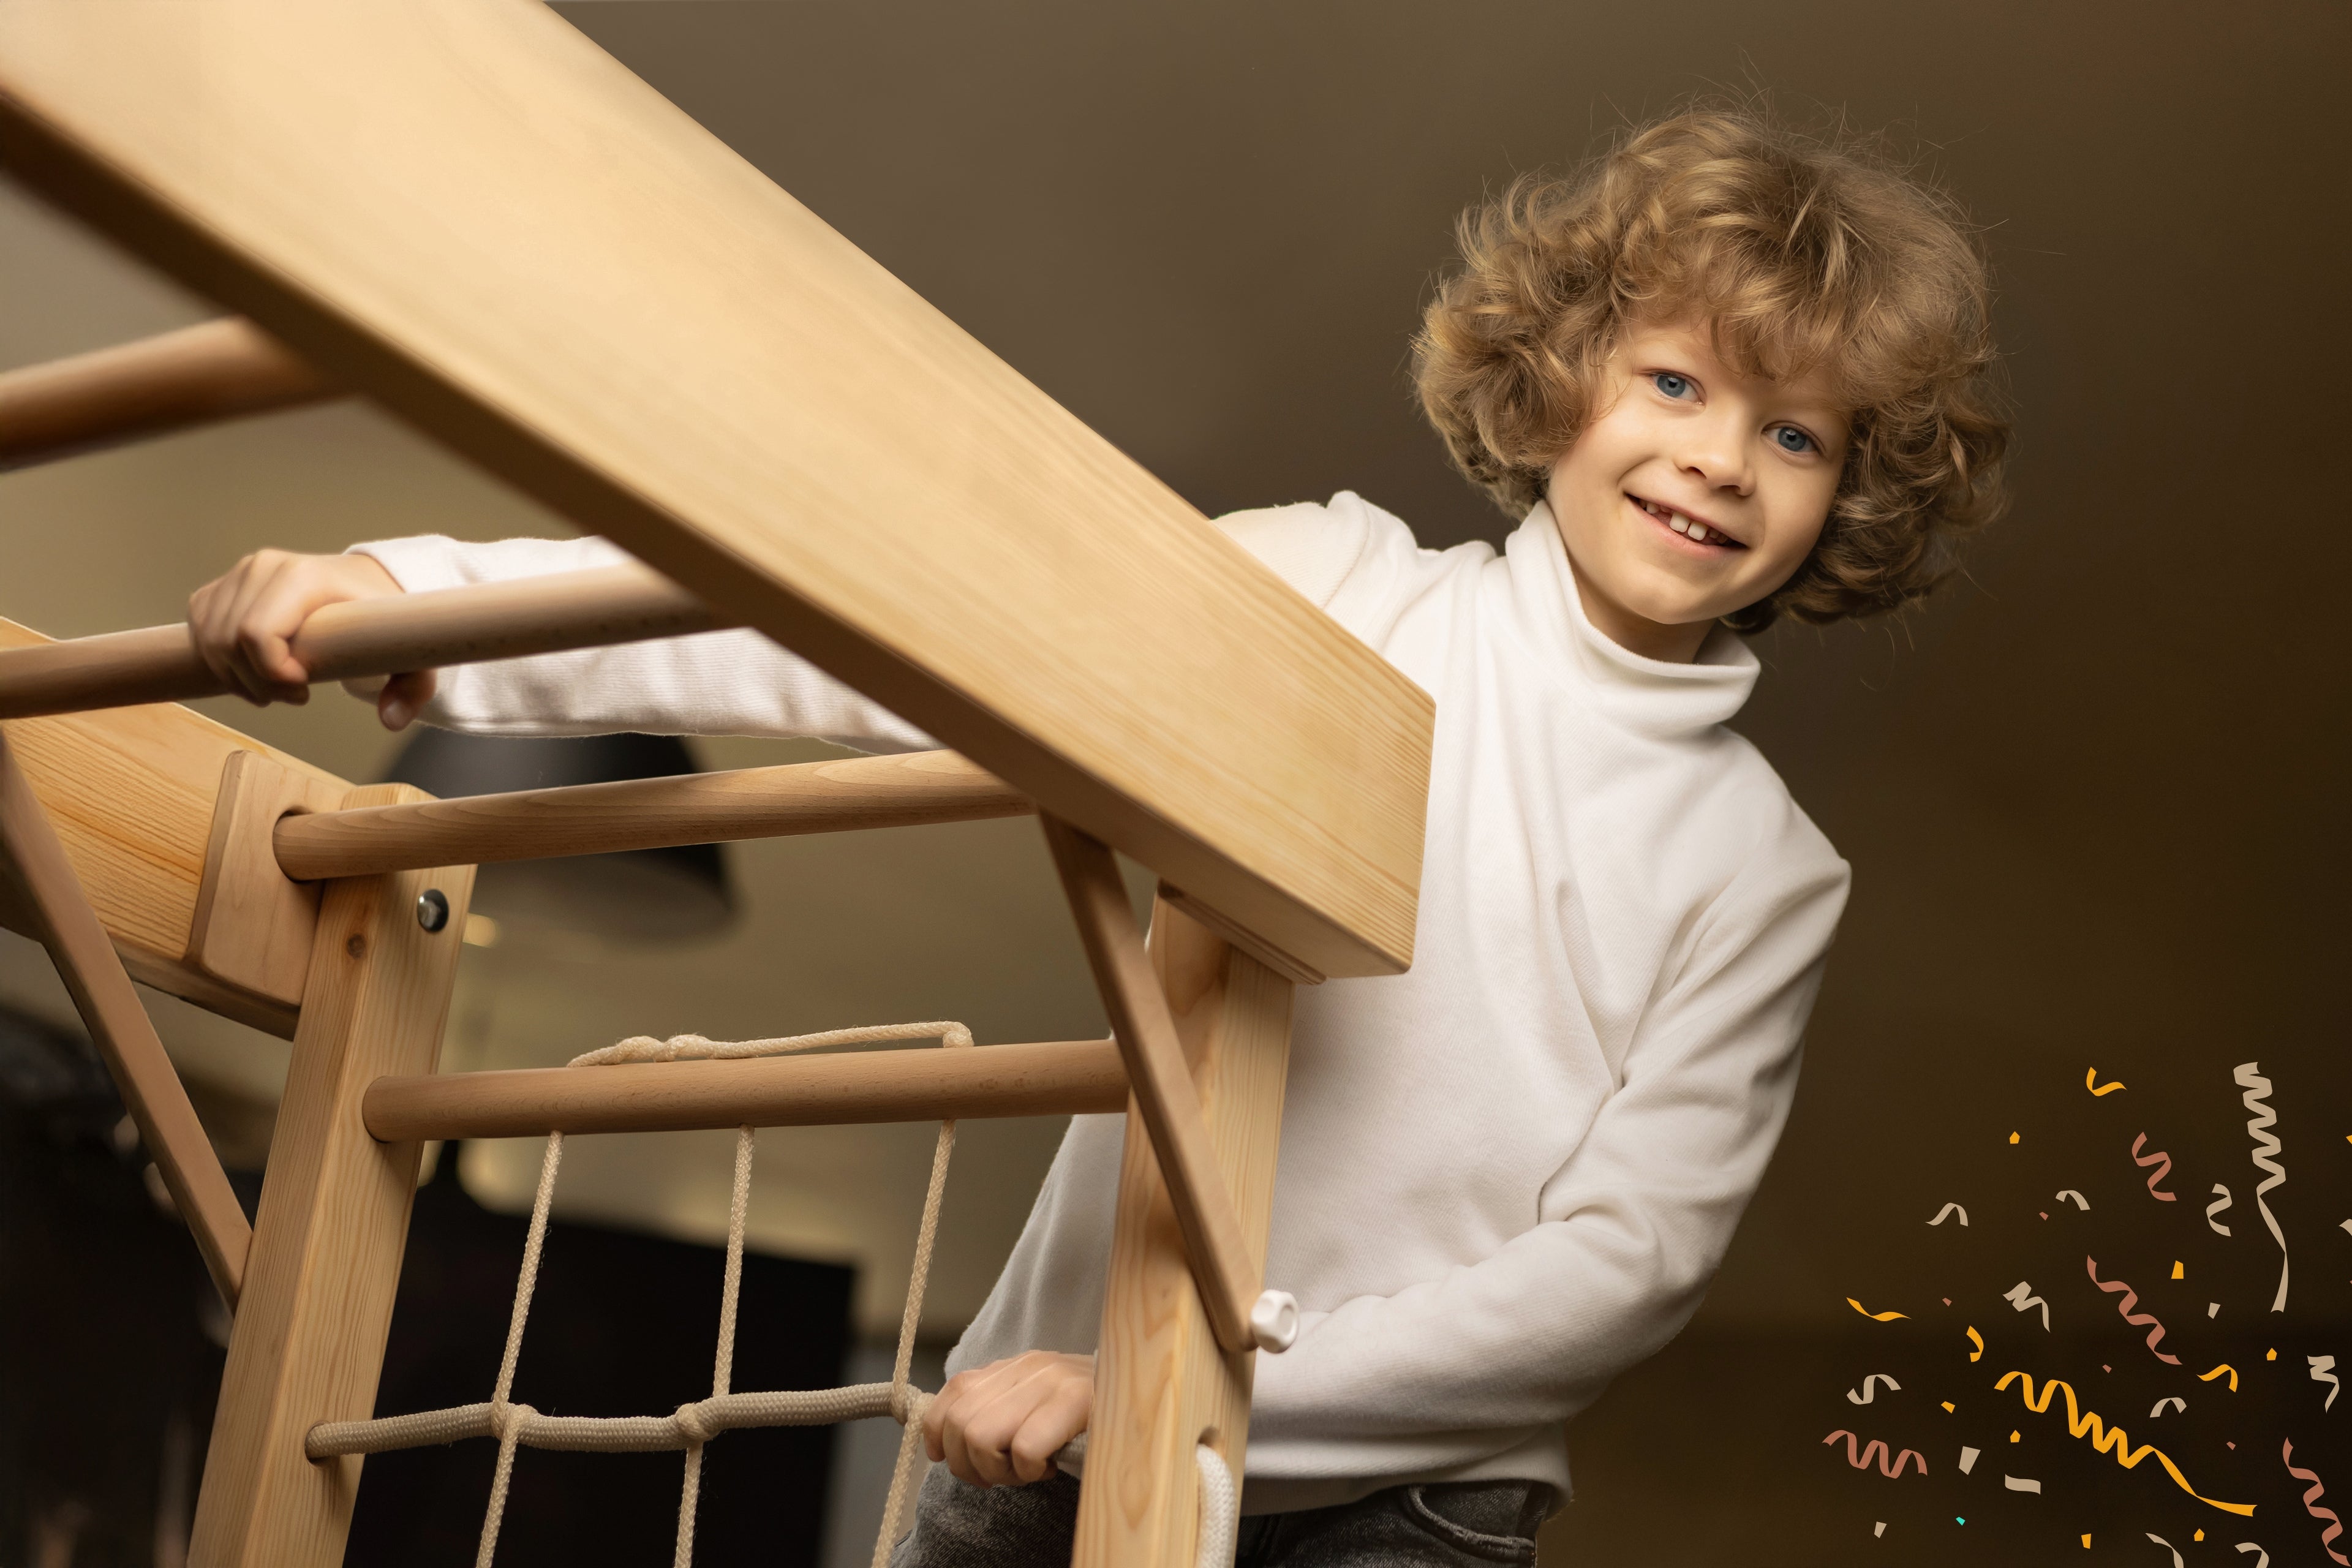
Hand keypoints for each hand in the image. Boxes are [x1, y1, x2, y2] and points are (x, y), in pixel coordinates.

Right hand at [186, 549, 434, 728]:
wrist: (364, 587)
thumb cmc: (382, 621)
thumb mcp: (410, 655)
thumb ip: (410, 690)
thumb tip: (391, 721)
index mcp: (305, 576)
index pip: (256, 633)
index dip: (271, 673)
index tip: (304, 689)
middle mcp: (265, 567)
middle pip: (227, 642)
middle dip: (255, 683)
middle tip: (293, 694)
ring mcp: (240, 574)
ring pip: (209, 640)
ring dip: (236, 677)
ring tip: (277, 686)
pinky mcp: (224, 586)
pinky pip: (201, 630)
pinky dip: (220, 662)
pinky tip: (254, 671)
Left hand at [921, 1351, 1092, 1487]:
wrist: (1151, 1396)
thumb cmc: (1088, 1418)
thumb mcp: (1036, 1404)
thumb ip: (997, 1409)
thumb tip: (947, 1440)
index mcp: (1013, 1366)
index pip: (951, 1394)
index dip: (939, 1435)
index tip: (954, 1459)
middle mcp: (1027, 1366)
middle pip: (959, 1423)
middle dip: (970, 1466)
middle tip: (1001, 1476)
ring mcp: (1051, 1380)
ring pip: (980, 1436)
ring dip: (998, 1470)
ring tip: (1025, 1472)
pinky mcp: (1075, 1400)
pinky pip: (1023, 1447)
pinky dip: (1028, 1470)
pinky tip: (1048, 1469)